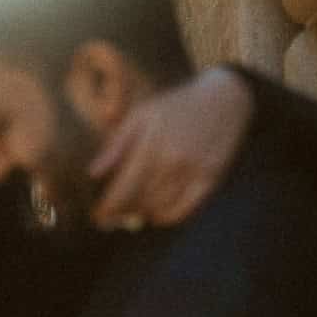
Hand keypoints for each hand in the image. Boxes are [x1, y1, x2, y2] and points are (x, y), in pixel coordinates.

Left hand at [90, 66, 253, 228]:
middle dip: (122, 212)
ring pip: (159, 209)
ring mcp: (194, 173)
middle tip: (111, 216)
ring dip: (142, 214)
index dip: (107, 208)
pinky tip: (156, 213)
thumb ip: (116, 145)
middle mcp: (174, 161)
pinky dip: (166, 217)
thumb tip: (93, 174)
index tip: (97, 216)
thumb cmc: (175, 106)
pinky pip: (184, 211)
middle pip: (140, 202)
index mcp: (152, 144)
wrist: (223, 99)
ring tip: (132, 211)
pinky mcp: (211, 180)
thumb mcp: (141, 114)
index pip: (123, 188)